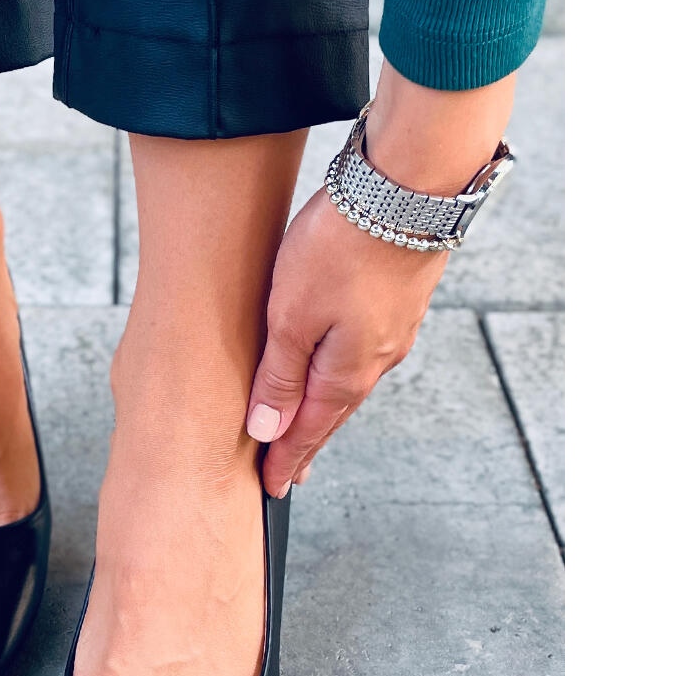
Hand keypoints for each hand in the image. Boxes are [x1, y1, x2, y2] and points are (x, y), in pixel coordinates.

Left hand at [245, 59, 515, 496]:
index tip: (272, 488)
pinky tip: (333, 361)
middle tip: (288, 467)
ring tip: (304, 421)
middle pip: (332, 411)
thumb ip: (279, 374)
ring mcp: (393, 328)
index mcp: (347, 372)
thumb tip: (266, 430)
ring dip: (323, 404)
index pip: (310, 431)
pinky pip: (362, 349)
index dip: (287, 460)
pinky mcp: (399, 298)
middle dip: (307, 440)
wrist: (408, 186)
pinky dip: (340, 367)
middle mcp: (377, 358)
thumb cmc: (343, 246)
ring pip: (348, 379)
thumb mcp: (291, 315)